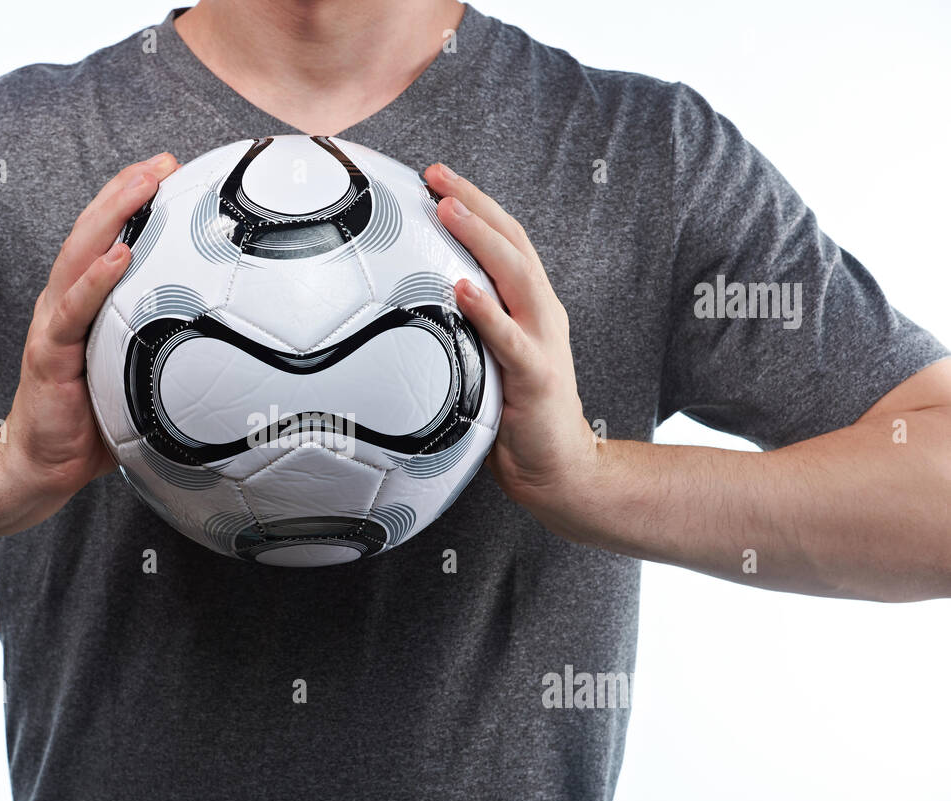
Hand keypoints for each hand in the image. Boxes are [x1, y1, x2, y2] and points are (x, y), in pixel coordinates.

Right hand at [0, 152, 178, 530]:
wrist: (42, 466)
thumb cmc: (93, 424)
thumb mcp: (138, 379)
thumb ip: (169, 355)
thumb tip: (233, 351)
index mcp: (88, 305)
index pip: (111, 240)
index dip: (137, 203)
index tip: (174, 171)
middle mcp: (68, 303)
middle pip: (94, 231)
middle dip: (127, 191)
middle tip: (163, 161)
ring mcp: (54, 323)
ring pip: (81, 256)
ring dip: (112, 215)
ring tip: (142, 184)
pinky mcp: (49, 352)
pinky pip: (75, 310)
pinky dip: (96, 280)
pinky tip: (120, 255)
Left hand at [423, 163, 598, 534]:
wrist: (558, 468)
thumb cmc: (513, 416)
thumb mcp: (482, 362)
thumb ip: (459, 331)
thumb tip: (400, 313)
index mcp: (528, 305)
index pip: (503, 240)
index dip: (473, 203)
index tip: (433, 175)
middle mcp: (540, 312)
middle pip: (511, 242)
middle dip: (474, 203)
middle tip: (435, 174)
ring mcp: (543, 341)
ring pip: (515, 277)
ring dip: (480, 239)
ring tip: (447, 210)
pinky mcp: (537, 377)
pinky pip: (510, 339)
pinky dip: (486, 312)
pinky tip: (461, 289)